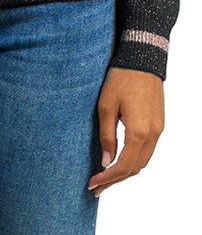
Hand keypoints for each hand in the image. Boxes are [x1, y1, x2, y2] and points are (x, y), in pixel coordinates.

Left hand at [88, 67, 164, 195]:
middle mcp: (152, 135)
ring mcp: (158, 131)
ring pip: (143, 162)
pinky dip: (134, 161)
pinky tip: (120, 161)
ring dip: (125, 173)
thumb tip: (106, 162)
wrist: (142, 62)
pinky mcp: (158, 125)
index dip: (107, 178)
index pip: (123, 165)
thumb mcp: (106, 105)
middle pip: (135, 169)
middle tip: (96, 188)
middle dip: (115, 180)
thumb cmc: (120, 79)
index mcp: (138, 132)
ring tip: (105, 178)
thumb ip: (107, 135)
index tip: (92, 183)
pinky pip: (147, 151)